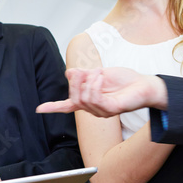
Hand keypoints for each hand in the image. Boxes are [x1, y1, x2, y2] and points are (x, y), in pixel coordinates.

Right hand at [36, 67, 166, 116]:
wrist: (144, 84)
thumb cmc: (124, 80)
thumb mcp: (99, 73)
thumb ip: (84, 75)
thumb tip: (68, 73)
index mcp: (89, 100)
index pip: (67, 106)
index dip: (52, 107)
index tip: (38, 109)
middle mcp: (93, 109)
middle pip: (73, 97)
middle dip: (76, 81)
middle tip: (85, 70)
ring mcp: (102, 111)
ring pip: (82, 98)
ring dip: (88, 81)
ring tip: (99, 72)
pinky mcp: (111, 110)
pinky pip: (94, 98)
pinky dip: (94, 84)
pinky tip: (100, 77)